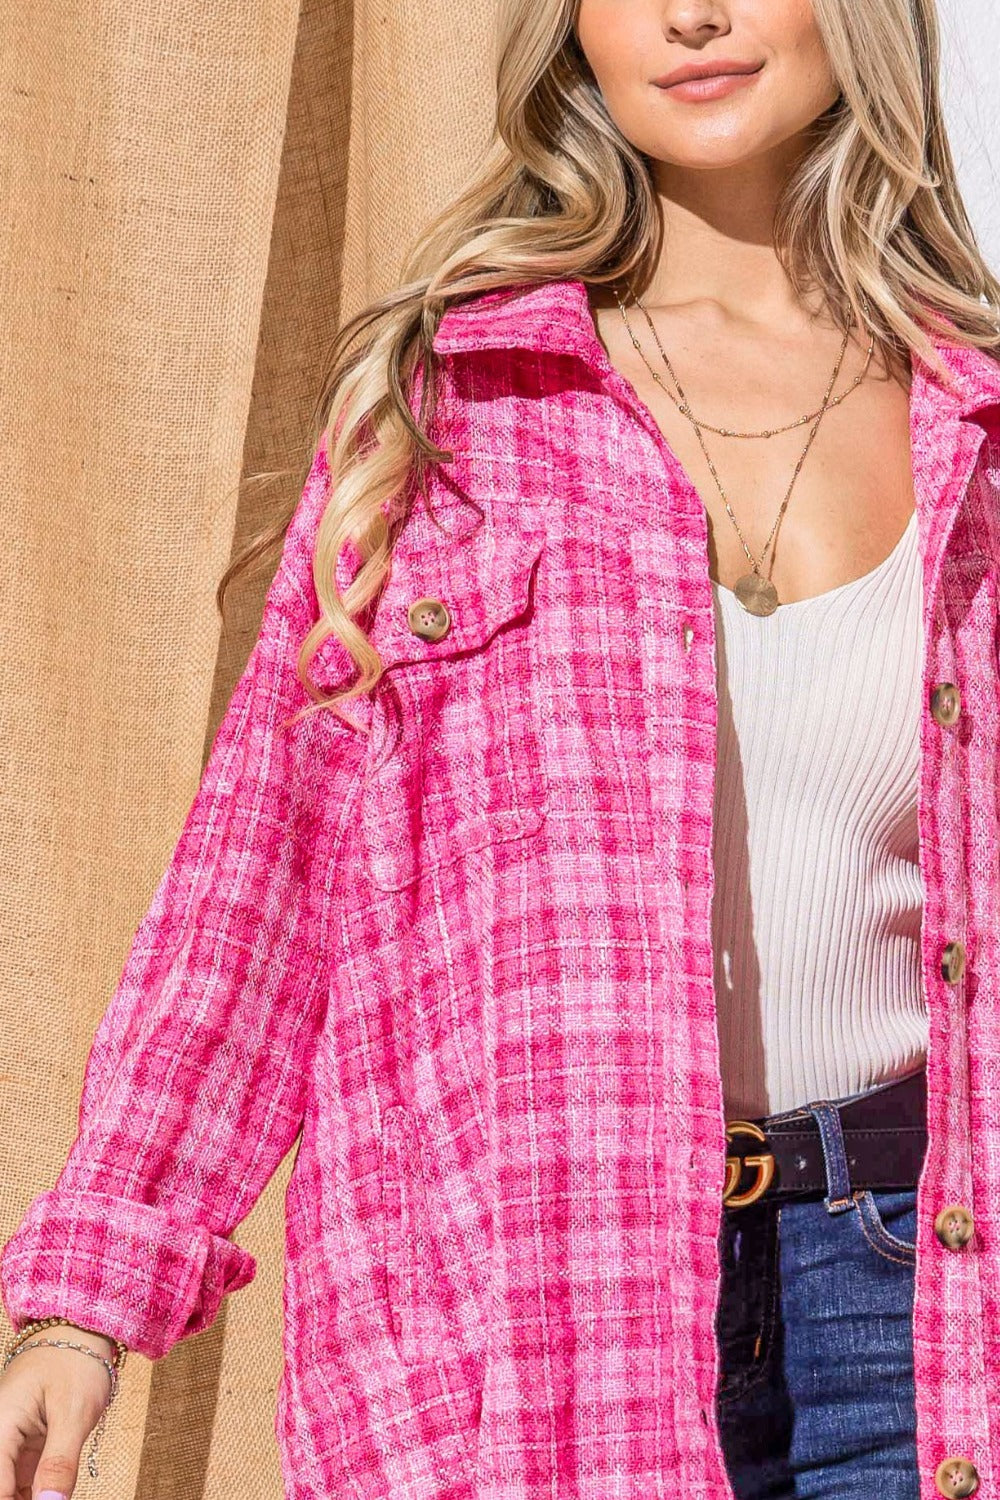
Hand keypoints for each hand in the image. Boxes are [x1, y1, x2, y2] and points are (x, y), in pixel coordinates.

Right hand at [0, 1327, 114, 1498]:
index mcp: (0, 1429)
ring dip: (33, 1497)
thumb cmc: (75, 1360)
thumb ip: (60, 1463)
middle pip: (3, 1489)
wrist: (79, 1331)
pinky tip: (54, 1494)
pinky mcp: (25, 1447)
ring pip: (11, 1489)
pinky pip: (22, 1481)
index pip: (0, 1489)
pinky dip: (37, 1493)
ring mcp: (11, 1444)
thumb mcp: (74, 1412)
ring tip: (57, 1494)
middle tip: (57, 1497)